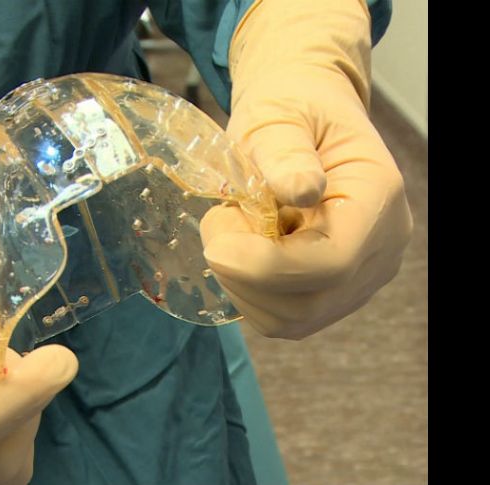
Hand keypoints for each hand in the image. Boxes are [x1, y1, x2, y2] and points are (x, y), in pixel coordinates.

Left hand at [200, 0, 412, 338]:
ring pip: (292, 319)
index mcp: (377, 197)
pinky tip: (245, 248)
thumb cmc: (292, 112)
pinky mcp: (331, 293)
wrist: (305, 122)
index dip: (267, 266)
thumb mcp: (279, 115)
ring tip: (235, 228)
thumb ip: (286, 149)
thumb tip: (299, 189)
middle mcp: (380, 249)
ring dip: (240, 283)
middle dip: (244, 274)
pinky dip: (247, 291)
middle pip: (309, 302)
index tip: (216, 242)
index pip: (333, 261)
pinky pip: (283, 317)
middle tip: (219, 220)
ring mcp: (359, 278)